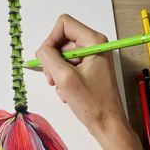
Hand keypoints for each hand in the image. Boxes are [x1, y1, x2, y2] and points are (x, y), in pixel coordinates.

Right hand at [36, 14, 127, 135]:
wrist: (107, 124)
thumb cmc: (91, 103)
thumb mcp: (65, 78)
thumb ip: (49, 58)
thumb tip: (41, 50)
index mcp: (93, 41)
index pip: (64, 24)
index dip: (50, 39)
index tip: (45, 59)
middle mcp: (93, 46)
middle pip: (62, 42)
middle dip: (53, 61)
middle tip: (52, 80)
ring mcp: (91, 59)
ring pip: (62, 57)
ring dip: (57, 73)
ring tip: (61, 89)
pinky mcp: (88, 71)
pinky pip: (68, 68)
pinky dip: (63, 80)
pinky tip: (66, 93)